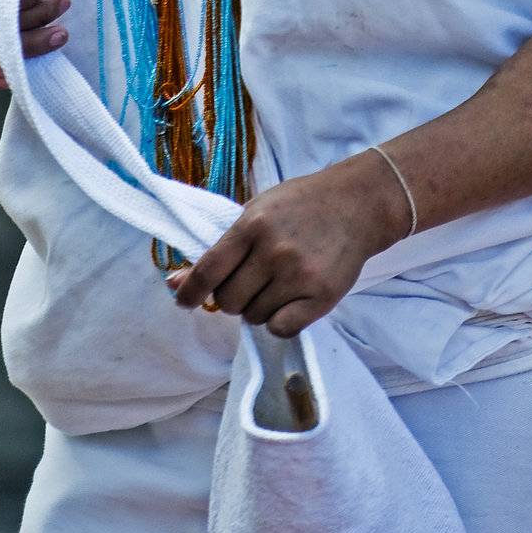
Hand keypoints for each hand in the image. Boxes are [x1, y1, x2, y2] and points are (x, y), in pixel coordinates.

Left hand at [164, 151, 410, 337]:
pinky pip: (281, 328)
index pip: (209, 270)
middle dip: (230, 297)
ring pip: (253, 317)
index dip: (190, 292)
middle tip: (248, 281)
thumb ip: (220, 249)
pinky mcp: (322, 296)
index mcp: (252, 225)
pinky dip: (278, 320)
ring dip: (256, 307)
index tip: (183, 301)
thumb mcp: (256, 213)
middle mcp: (274, 251)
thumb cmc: (299, 205)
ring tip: (274, 285)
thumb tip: (175, 283)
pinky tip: (288, 301)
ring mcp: (299, 275)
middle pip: (228, 301)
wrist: (356, 204)